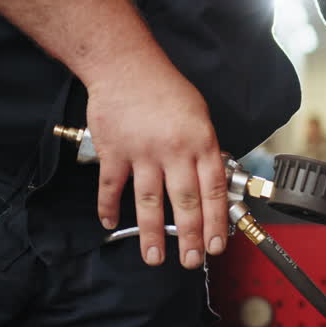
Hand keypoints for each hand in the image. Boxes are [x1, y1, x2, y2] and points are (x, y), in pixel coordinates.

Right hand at [85, 60, 227, 268]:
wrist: (126, 66)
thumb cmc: (166, 89)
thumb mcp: (201, 116)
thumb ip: (205, 150)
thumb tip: (212, 183)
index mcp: (201, 143)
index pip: (213, 190)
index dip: (216, 222)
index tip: (216, 245)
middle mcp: (174, 151)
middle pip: (185, 202)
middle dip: (190, 236)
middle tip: (191, 261)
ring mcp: (142, 152)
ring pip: (150, 202)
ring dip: (152, 233)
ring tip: (154, 257)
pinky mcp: (114, 152)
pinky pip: (112, 187)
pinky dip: (109, 207)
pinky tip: (111, 224)